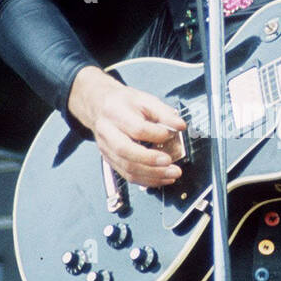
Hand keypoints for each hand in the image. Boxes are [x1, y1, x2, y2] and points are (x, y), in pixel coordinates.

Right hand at [67, 65, 186, 186]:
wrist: (100, 107)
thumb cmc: (124, 103)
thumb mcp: (145, 100)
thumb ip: (164, 113)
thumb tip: (180, 126)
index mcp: (116, 113)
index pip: (136, 128)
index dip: (156, 134)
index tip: (171, 134)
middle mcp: (107, 132)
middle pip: (126, 151)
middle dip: (151, 161)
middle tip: (170, 163)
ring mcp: (106, 149)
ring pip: (126, 167)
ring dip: (152, 174)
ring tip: (171, 174)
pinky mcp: (110, 160)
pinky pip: (127, 175)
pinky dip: (147, 180)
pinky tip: (161, 178)